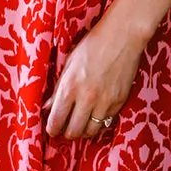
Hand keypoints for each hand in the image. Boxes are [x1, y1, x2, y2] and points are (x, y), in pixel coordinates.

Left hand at [43, 18, 144, 140]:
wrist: (122, 37)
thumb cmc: (93, 45)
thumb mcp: (69, 63)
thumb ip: (58, 88)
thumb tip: (48, 106)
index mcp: (70, 87)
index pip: (56, 120)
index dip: (52, 129)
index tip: (51, 130)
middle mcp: (86, 98)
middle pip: (73, 131)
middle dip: (67, 133)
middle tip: (65, 130)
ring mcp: (104, 102)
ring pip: (91, 131)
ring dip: (83, 131)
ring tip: (80, 125)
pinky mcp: (119, 102)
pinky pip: (107, 122)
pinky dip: (99, 123)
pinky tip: (95, 116)